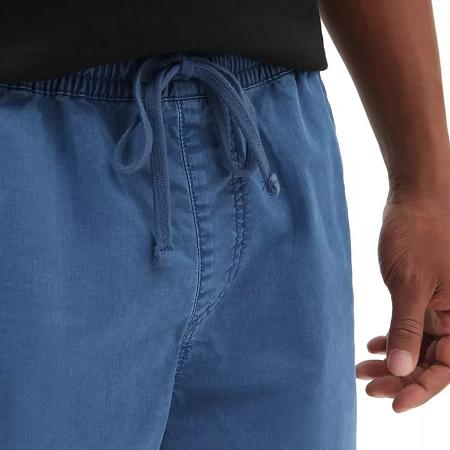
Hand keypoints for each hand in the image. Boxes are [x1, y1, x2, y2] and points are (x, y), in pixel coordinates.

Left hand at [356, 190, 449, 411]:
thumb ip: (407, 327)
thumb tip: (401, 370)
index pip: (447, 367)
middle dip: (401, 376)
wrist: (415, 199)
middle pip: (432, 360)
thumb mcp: (410, 284)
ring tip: (363, 368)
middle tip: (368, 385)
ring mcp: (442, 306)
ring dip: (394, 360)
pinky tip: (374, 344)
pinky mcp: (426, 295)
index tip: (392, 403)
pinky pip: (413, 326)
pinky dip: (394, 337)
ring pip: (420, 345)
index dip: (420, 389)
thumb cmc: (418, 234)